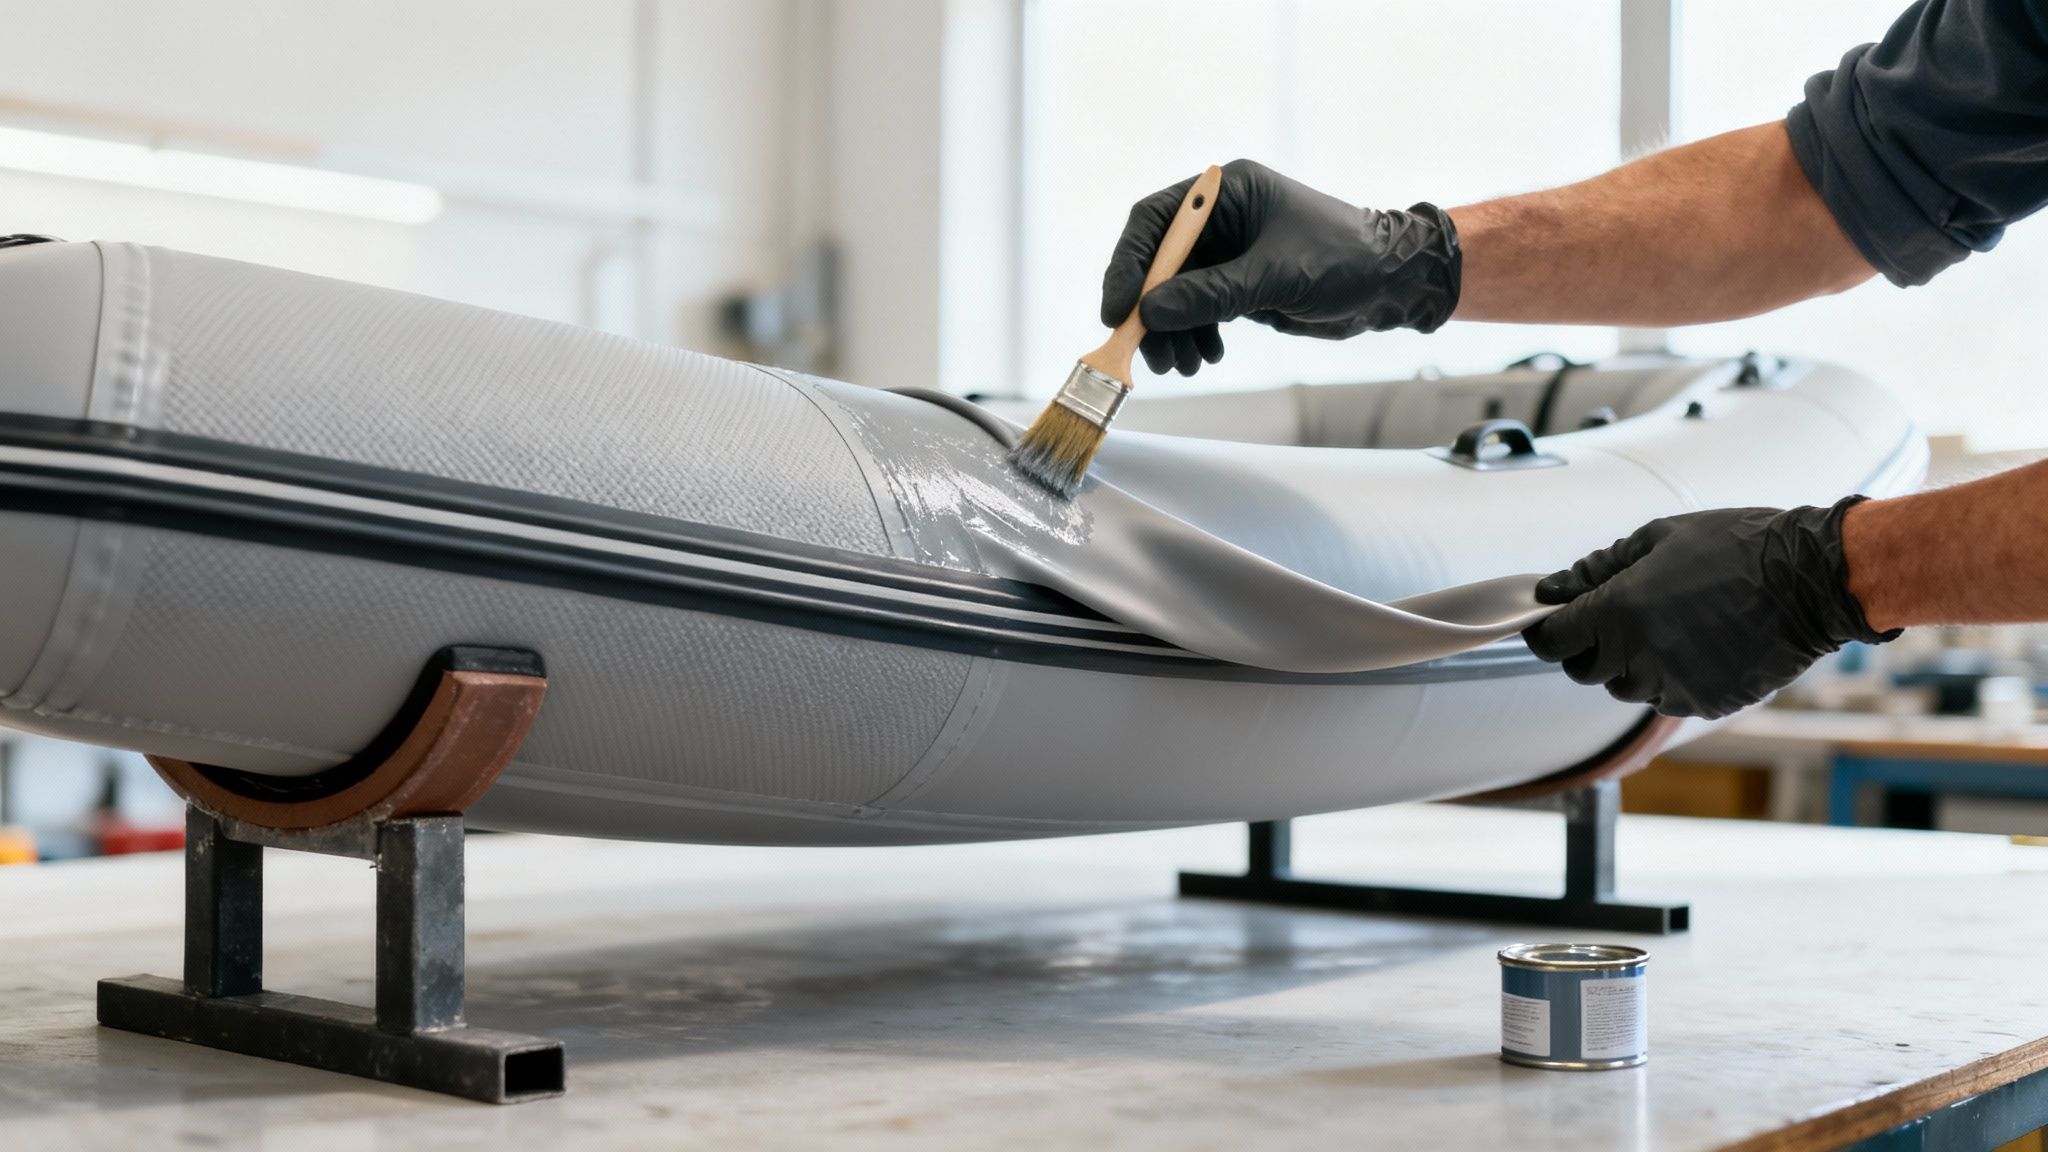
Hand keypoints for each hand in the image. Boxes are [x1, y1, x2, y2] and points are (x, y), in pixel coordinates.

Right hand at [1100, 159, 1461, 377]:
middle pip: (1158, 262)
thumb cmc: (1344, 258)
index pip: (1155, 222)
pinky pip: (1196, 309)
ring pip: (1174, 293)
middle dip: (1151, 311)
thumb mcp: (1273, 276)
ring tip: (1183, 365)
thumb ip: (1210, 294)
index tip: (1119, 311)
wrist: (1390, 282)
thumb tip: (1150, 313)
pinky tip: (1207, 356)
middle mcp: (1219, 217)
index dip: (1129, 266)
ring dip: (1172, 332)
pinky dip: (1194, 335)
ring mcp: (1226, 250)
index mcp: (1225, 191)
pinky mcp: (1236, 281)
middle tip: (1147, 352)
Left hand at [1521, 498, 1899, 718]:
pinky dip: (1671, 679)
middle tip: (1614, 619)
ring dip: (1630, 665)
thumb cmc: (1736, 546)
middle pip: (1584, 672)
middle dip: (1588, 648)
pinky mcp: (1707, 702)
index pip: (1553, 642)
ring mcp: (1674, 685)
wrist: (1812, 579)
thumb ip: (1598, 568)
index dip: (1546, 633)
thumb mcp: (1659, 538)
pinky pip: (1668, 699)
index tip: (1551, 623)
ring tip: (1667, 626)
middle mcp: (1640, 656)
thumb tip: (1553, 587)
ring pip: (1626, 689)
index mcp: (1618, 612)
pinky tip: (1699, 645)